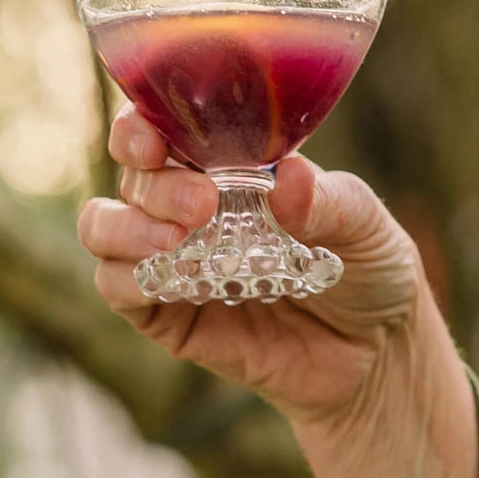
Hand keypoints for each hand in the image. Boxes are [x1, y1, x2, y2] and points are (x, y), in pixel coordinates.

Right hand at [78, 103, 424, 425]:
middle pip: (133, 174)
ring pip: (102, 225)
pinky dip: (127, 278)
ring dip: (126, 226)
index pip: (163, 126)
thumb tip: (287, 177)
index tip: (155, 138)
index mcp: (230, 165)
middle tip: (203, 202)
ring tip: (178, 239)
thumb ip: (328, 202)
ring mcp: (173, 258)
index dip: (142, 123)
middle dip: (154, 182)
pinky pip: (116, 287)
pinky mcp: (167, 313)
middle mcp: (189, 204)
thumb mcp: (366, 225)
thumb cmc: (369, 269)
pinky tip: (170, 277)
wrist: (376, 353)